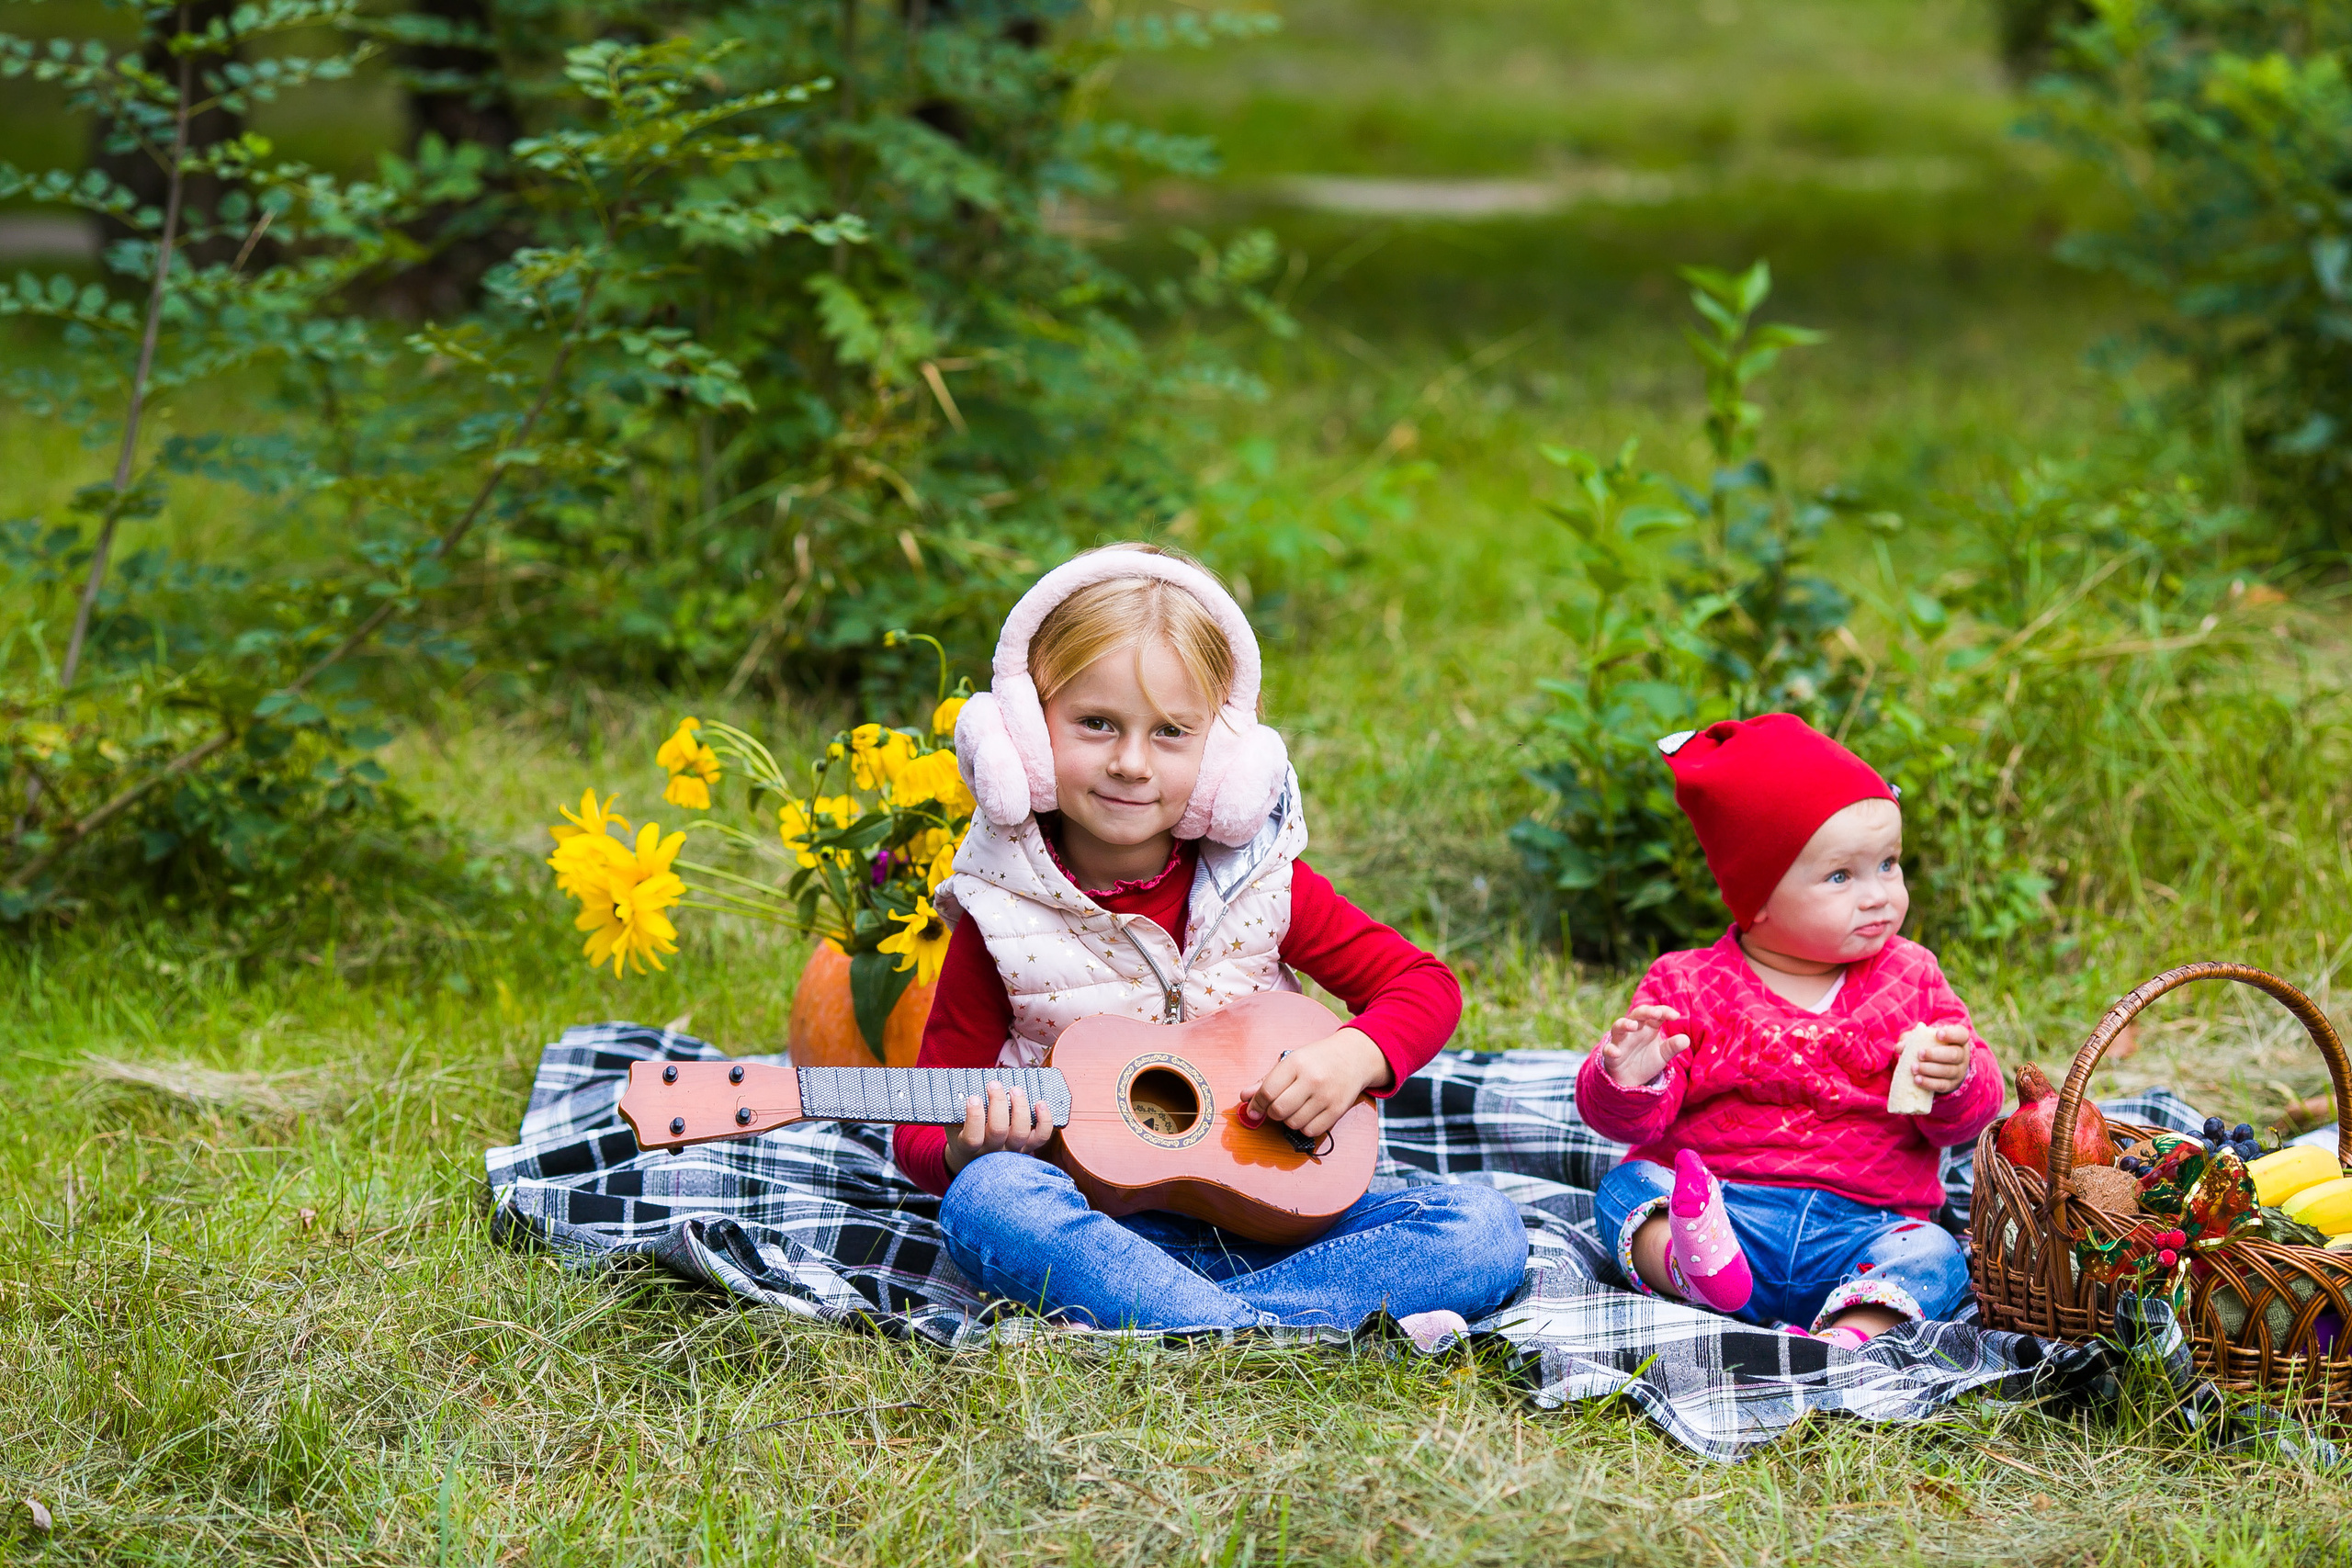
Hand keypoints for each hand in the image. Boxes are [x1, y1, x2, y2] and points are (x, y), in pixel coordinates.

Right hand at [942, 1081, 1053, 1176]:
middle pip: (998, 1130)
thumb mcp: (953, 1125)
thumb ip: (956, 1111)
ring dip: (1020, 1107)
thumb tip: (961, 1087)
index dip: (974, 1116)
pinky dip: (1044, 1120)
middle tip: (994, 1084)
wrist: (974, 1159)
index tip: (973, 1097)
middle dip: (998, 1103)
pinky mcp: (1027, 1148)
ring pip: (1020, 1132)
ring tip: (1015, 1089)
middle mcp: (991, 1152)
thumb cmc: (962, 1134)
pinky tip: (1040, 1103)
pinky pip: (1040, 1137)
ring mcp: (1011, 1151)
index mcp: (968, 1147)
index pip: (972, 1138)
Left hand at [1239, 1027, 1390, 1141]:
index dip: (1256, 1105)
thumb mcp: (1291, 1061)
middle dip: (1272, 1113)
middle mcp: (1312, 1079)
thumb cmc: (1317, 1059)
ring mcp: (1326, 1096)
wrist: (1354, 1057)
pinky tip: (1307, 1114)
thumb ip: (1266, 1080)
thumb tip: (1245, 1097)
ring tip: (1295, 1107)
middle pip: (1278, 1110)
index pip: (1267, 1091)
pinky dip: (1304, 1126)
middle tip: (1275, 1108)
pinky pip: (1311, 1130)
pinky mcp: (1338, 1110)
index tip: (1253, 1110)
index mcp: (1296, 1063)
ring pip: (1293, 1123)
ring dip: (1289, 1120)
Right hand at [1598, 1004, 1689, 1088]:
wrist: (1632, 1079)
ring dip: (1625, 1024)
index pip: (1656, 1014)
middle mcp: (1634, 1030)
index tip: (1676, 1016)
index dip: (1665, 1012)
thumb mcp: (1663, 1055)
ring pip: (1618, 1026)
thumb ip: (1673, 1047)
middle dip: (1646, 1012)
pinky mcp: (1611, 1054)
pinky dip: (1611, 1050)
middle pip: (1637, 1014)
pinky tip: (1616, 1052)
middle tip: (1656, 1013)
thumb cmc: (1647, 1060)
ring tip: (1633, 1026)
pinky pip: (1608, 1049)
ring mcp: (1621, 1041)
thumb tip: (1686, 1039)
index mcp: (1648, 1027)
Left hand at [1912, 1024, 1972, 1096]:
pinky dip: (1929, 1083)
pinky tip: (1917, 1080)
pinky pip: (1942, 1085)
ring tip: (1913, 1068)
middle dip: (1935, 1054)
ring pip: (1948, 1071)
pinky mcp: (1952, 1084)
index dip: (1951, 1034)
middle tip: (1919, 1054)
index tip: (1938, 1034)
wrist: (1942, 1065)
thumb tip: (1899, 1047)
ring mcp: (1959, 1071)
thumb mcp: (1924, 1039)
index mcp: (1959, 1039)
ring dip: (1929, 1069)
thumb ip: (1912, 1039)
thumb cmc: (1932, 1046)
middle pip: (1954, 1055)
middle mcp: (1962, 1055)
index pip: (1961, 1034)